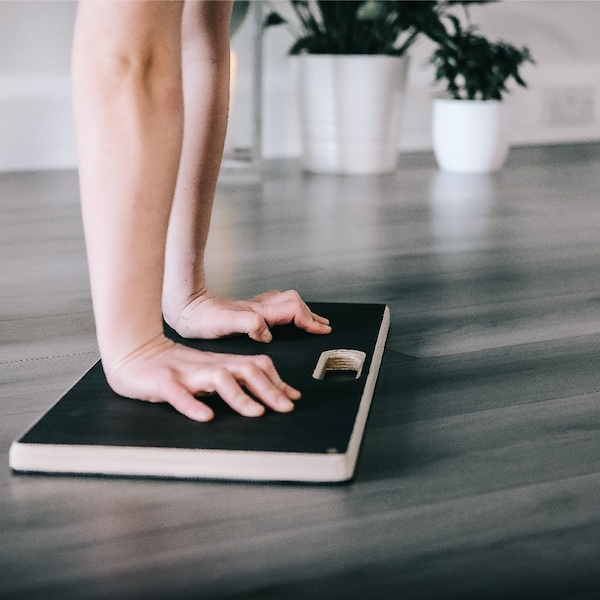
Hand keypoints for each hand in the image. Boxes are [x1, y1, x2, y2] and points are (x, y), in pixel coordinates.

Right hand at [104, 334, 300, 421]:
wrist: (135, 353)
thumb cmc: (174, 366)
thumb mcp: (209, 371)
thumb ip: (235, 379)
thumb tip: (267, 394)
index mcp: (221, 364)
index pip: (257, 367)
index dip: (277, 382)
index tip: (294, 399)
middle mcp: (208, 366)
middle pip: (245, 371)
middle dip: (269, 389)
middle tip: (286, 408)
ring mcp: (186, 374)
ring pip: (218, 379)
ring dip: (239, 396)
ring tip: (255, 412)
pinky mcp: (163, 383)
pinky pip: (179, 395)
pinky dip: (193, 405)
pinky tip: (205, 417)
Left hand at [165, 289, 330, 341]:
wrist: (184, 307)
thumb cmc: (200, 319)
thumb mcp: (223, 324)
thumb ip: (248, 325)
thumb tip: (267, 332)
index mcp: (257, 313)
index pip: (293, 310)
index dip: (309, 320)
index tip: (321, 331)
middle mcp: (258, 308)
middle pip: (293, 303)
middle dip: (310, 315)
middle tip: (323, 327)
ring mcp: (252, 307)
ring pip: (285, 303)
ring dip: (301, 312)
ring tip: (312, 321)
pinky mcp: (246, 310)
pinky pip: (274, 306)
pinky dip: (287, 311)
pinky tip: (284, 317)